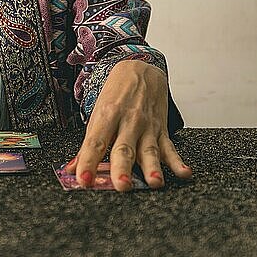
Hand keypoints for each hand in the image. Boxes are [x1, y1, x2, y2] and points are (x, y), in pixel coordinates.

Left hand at [64, 60, 191, 190]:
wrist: (140, 70)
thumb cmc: (116, 96)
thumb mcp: (97, 114)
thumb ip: (88, 144)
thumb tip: (72, 168)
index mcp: (107, 115)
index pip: (95, 142)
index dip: (88, 161)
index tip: (83, 179)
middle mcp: (128, 121)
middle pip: (124, 148)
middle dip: (122, 168)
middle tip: (121, 186)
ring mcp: (147, 126)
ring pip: (149, 150)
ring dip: (152, 168)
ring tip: (154, 183)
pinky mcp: (161, 130)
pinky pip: (170, 148)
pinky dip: (177, 161)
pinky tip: (183, 173)